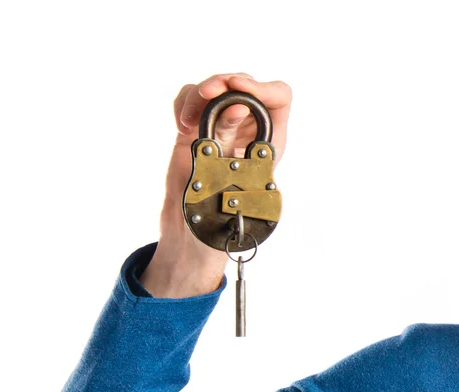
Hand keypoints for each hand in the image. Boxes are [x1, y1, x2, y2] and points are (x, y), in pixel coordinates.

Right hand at [140, 72, 292, 297]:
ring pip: (214, 90)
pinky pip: (190, 102)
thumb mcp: (228, 190)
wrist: (190, 239)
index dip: (261, 88)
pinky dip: (183, 104)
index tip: (237, 90)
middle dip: (223, 85)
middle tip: (205, 95)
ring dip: (198, 97)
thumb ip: (229, 148)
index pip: (277, 99)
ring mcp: (219, 130)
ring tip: (186, 124)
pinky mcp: (195, 133)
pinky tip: (180, 126)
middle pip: (243, 86)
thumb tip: (235, 110)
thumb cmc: (216, 227)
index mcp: (267, 146)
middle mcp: (246, 133)